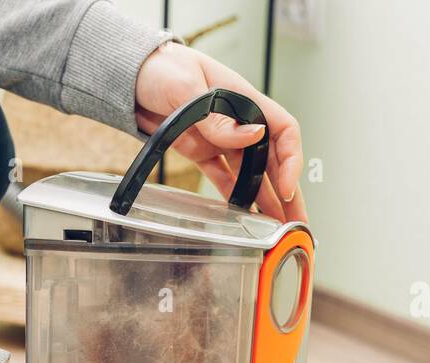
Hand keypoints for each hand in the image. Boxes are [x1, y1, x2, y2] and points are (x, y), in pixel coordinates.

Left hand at [135, 42, 306, 222]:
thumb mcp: (188, 88)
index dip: (291, 160)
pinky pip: (224, 177)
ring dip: (264, 199)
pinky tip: (243, 214)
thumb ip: (218, 118)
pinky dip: (235, 196)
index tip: (286, 187)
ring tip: (273, 227)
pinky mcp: (202, 152)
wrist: (134, 76)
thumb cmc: (164, 68)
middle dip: (286, 192)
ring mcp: (221, 138)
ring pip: (252, 173)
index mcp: (244, 100)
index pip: (283, 130)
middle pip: (272, 159)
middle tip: (295, 222)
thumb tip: (252, 136)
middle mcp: (239, 122)